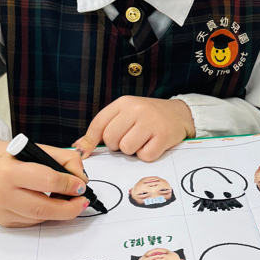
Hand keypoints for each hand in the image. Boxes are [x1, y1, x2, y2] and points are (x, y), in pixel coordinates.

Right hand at [0, 138, 89, 227]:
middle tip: (83, 202)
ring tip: (68, 201)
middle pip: (43, 209)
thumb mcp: (34, 148)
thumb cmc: (6, 156)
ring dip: (58, 212)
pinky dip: (43, 215)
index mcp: (9, 171)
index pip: (46, 180)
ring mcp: (0, 211)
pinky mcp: (2, 221)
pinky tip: (46, 204)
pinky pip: (30, 222)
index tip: (80, 186)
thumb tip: (81, 179)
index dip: (68, 185)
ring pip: (39, 218)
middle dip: (69, 208)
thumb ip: (62, 159)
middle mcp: (1, 193)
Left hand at [74, 96, 194, 161]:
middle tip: (128, 139)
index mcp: (123, 103)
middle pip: (111, 139)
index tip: (84, 153)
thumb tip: (79, 147)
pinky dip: (146, 155)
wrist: (179, 114)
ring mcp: (150, 122)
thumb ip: (103, 129)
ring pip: (126, 149)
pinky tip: (152, 145)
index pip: (98, 124)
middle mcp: (136, 109)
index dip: (89, 142)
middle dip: (116, 145)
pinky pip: (144, 156)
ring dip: (132, 151)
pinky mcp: (163, 136)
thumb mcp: (125, 115)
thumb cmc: (148, 117)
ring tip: (141, 141)